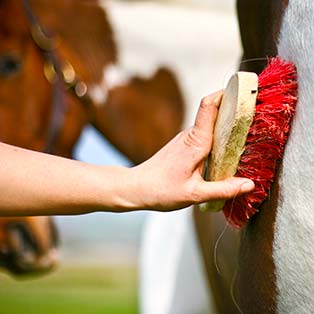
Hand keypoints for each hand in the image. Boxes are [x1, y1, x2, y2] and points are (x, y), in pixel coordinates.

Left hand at [129, 91, 254, 210]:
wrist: (137, 187)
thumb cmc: (161, 190)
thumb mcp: (195, 194)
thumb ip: (223, 189)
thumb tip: (250, 184)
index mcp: (195, 142)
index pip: (209, 106)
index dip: (226, 93)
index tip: (245, 90)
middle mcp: (190, 135)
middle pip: (214, 113)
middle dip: (235, 110)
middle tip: (258, 115)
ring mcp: (186, 139)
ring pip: (211, 125)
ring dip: (228, 126)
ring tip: (248, 134)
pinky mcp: (184, 145)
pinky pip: (205, 135)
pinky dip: (218, 137)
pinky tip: (228, 151)